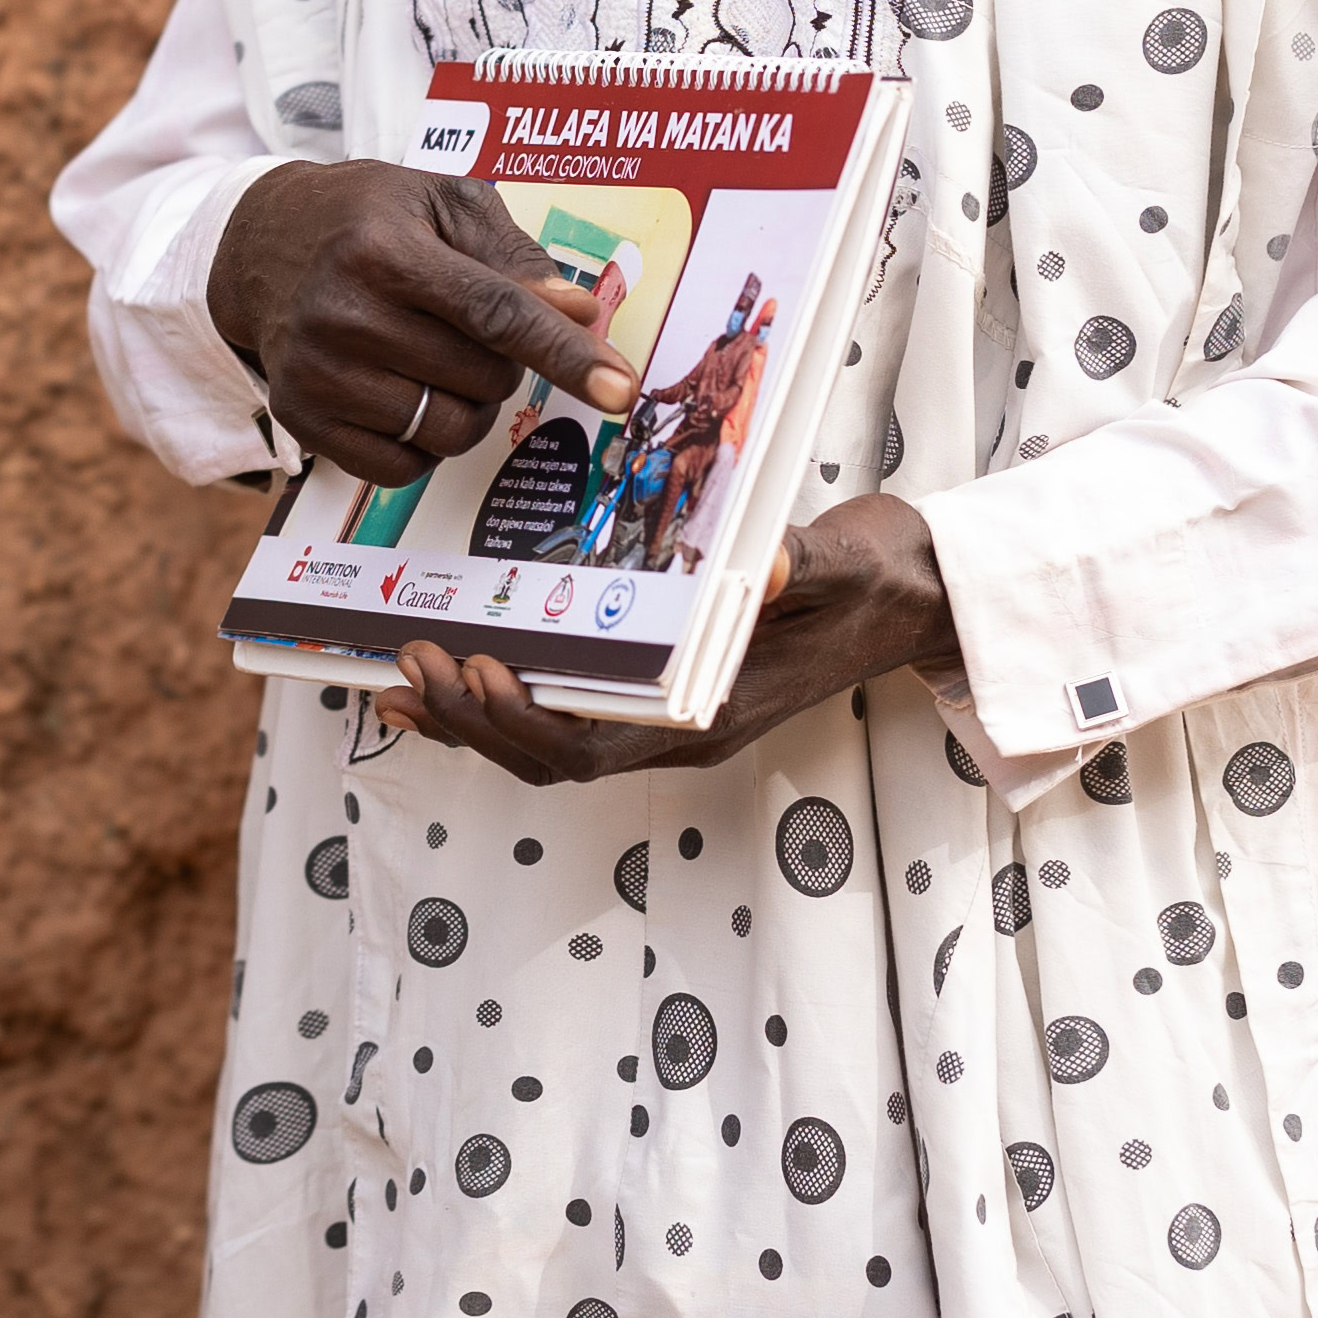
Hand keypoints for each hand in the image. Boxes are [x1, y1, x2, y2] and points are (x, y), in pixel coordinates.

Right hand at [209, 159, 636, 483]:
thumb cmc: (367, 217)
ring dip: (469, 403)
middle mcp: (342, 313)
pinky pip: (403, 466)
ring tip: (433, 354)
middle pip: (483, 377)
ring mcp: (317, 373)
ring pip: (451, 430)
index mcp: (383, 249)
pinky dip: (425, 439)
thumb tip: (581, 313)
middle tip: (463, 322)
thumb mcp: (442, 203)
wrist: (259, 242)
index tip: (622, 388)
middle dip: (501, 360)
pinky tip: (403, 389)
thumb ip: (515, 257)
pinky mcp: (301, 417)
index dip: (566, 353)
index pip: (496, 314)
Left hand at [373, 494, 959, 779]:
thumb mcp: (838, 562)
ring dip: (471, 717)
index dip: (526, 722)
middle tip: (410, 661)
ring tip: (402, 677)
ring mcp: (668, 719)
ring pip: (547, 744)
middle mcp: (680, 733)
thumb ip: (793, 568)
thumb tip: (757, 573)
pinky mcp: (659, 692)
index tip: (479, 670)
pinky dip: (499, 701)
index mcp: (714, 717)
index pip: (595, 750)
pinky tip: (450, 673)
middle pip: (552, 756)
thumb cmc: (876, 579)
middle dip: (473, 719)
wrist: (915, 593)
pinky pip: (565, 713)